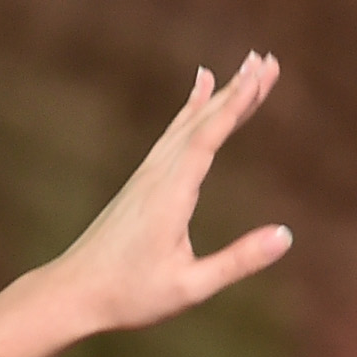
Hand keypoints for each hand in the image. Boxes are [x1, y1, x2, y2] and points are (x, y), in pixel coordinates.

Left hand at [54, 51, 290, 334]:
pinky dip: (189, 112)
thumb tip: (285, 237)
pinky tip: (197, 97)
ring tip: (245, 68)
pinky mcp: (139, 184)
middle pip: (201, 122)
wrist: (71, 294)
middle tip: (268, 60)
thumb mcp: (188, 287)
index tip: (263, 74)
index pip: (209, 137)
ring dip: (217, 96)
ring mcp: (145, 177)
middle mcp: (156, 176)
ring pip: (186, 125)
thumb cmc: (127, 295)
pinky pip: (171, 137)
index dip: (238, 103)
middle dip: (236, 90)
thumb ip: (237, 262)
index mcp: (171, 195)